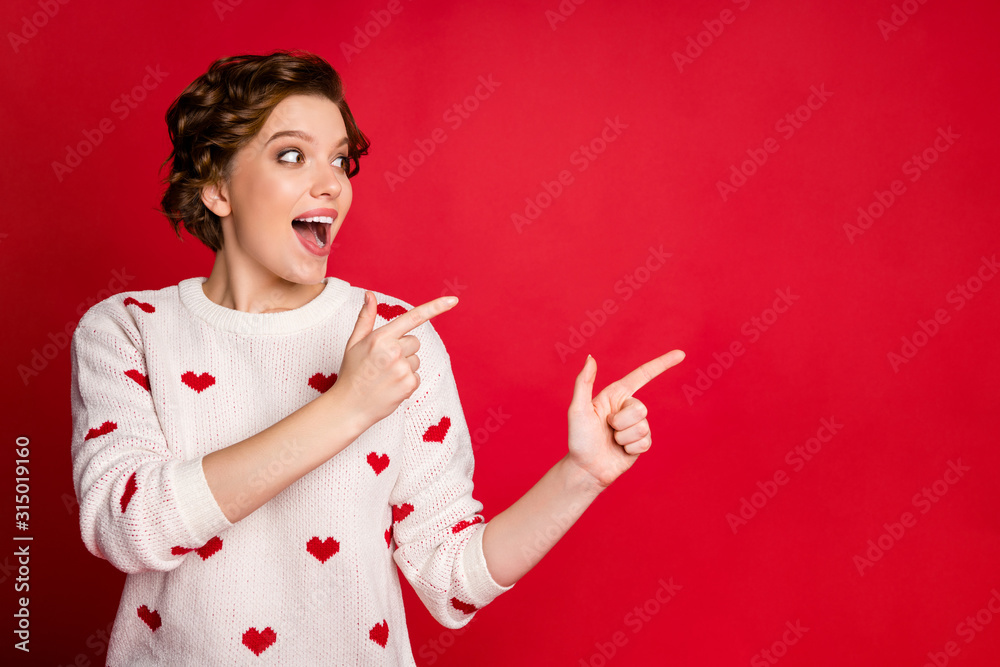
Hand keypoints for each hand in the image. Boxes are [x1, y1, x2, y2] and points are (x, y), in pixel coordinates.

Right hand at [331, 291, 458, 430]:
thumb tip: (370, 294)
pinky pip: (416, 376)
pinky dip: (406, 381)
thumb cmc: (352, 373)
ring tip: (385, 376)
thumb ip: (366, 317)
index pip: (412, 317)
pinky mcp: (409, 385)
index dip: (435, 307)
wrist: (349, 406)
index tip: (453, 301)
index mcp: (380, 337)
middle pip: (414, 341)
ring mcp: (402, 369)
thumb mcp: (354, 342)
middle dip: (403, 349)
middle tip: (384, 362)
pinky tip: (390, 386)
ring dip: (405, 366)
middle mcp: (393, 351)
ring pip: (416, 360)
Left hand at [566, 350, 684, 489]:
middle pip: (641, 408)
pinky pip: (645, 442)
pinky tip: (620, 451)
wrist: (586, 469)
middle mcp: (627, 408)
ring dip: (624, 437)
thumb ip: (583, 383)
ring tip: (612, 441)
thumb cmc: (579, 439)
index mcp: (615, 395)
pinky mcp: (642, 443)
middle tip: (608, 428)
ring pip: (643, 427)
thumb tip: (591, 358)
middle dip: (622, 422)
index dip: (662, 364)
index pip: (642, 375)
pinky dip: (630, 449)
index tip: (681, 354)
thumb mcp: (578, 410)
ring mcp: (636, 426)